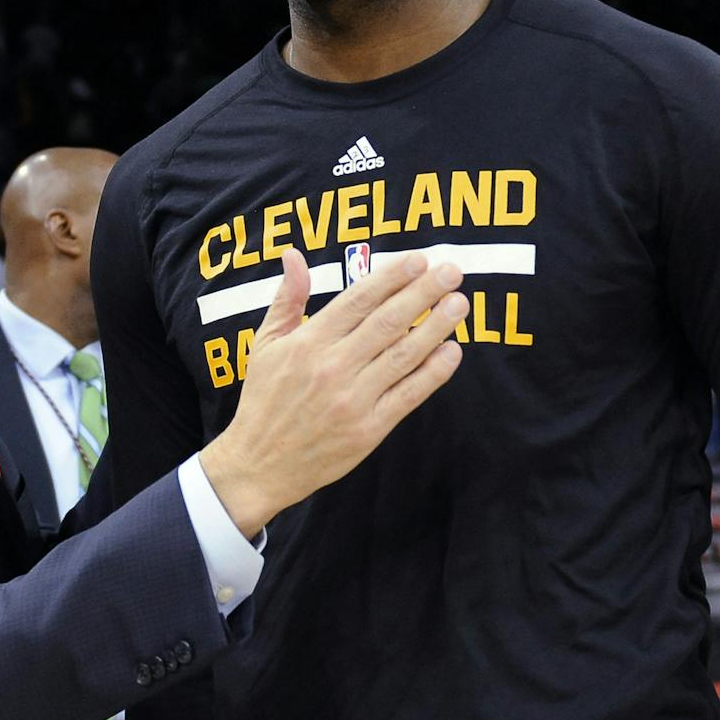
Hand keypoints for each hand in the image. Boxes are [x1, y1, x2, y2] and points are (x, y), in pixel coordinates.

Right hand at [200, 248, 466, 536]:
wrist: (260, 464)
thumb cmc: (264, 400)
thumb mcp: (265, 344)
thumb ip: (286, 298)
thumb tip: (293, 255)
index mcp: (309, 342)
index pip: (359, 300)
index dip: (392, 277)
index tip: (419, 260)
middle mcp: (333, 366)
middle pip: (389, 321)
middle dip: (424, 293)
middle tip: (452, 271)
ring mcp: (353, 399)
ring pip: (404, 355)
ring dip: (436, 326)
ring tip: (460, 304)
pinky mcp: (369, 429)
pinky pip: (408, 394)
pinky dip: (433, 372)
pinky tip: (452, 350)